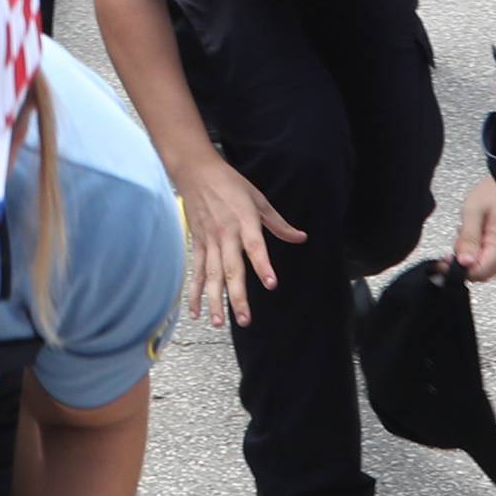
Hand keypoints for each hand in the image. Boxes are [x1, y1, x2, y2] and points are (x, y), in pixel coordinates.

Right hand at [175, 145, 302, 325]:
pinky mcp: (197, 243)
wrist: (196, 171)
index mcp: (244, 221)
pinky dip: (194, 291)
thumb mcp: (259, 199)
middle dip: (237, 296)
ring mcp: (208, 240)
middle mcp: (225, 234)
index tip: (271, 284)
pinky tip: (195, 311)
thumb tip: (301, 238)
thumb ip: (279, 223)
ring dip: (214, 300)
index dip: (262, 265)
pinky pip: (196, 271)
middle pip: (231, 269)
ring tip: (219, 323)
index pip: (255, 246)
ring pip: (211, 275)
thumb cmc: (230, 184)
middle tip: (244, 319)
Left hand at [451, 175, 495, 282]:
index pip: (478, 274)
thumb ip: (467, 238)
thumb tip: (462, 263)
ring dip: (474, 253)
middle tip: (458, 236)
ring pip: (488, 264)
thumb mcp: (475, 209)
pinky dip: (484, 248)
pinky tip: (482, 231)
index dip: (459, 270)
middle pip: (482, 271)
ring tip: (472, 229)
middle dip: (465, 260)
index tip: (445, 260)